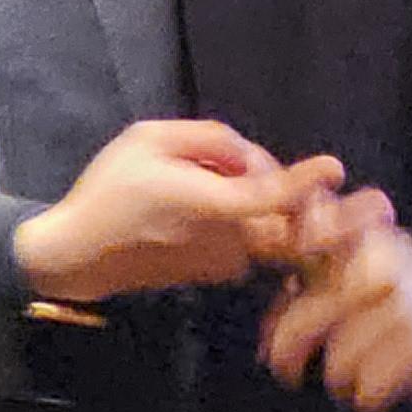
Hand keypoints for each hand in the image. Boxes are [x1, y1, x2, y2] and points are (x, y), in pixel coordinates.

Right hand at [14, 121, 342, 303]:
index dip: (305, 182)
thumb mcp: (148, 140)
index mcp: (211, 206)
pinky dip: (248, 216)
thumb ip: (210, 138)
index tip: (332, 167)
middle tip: (249, 163)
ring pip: (273, 224)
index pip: (272, 197)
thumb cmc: (109, 191)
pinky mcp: (221, 272)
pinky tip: (208, 202)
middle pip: (291, 217)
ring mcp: (228, 262)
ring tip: (212, 180)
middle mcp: (229, 241)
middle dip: (295, 190)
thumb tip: (249, 156)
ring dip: (263, 199)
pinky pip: (255, 238)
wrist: (78, 255)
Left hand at [259, 187, 411, 411]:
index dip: (276, 304)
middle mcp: (376, 275)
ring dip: (341, 383)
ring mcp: (400, 313)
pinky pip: (368, 392)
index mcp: (360, 247)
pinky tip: (380, 396)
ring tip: (357, 379)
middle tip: (290, 371)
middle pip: (299, 329)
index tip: (280, 323)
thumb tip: (262, 272)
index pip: (293, 272)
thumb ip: (320, 255)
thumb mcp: (375, 255)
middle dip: (287, 357)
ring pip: (336, 367)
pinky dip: (369, 401)